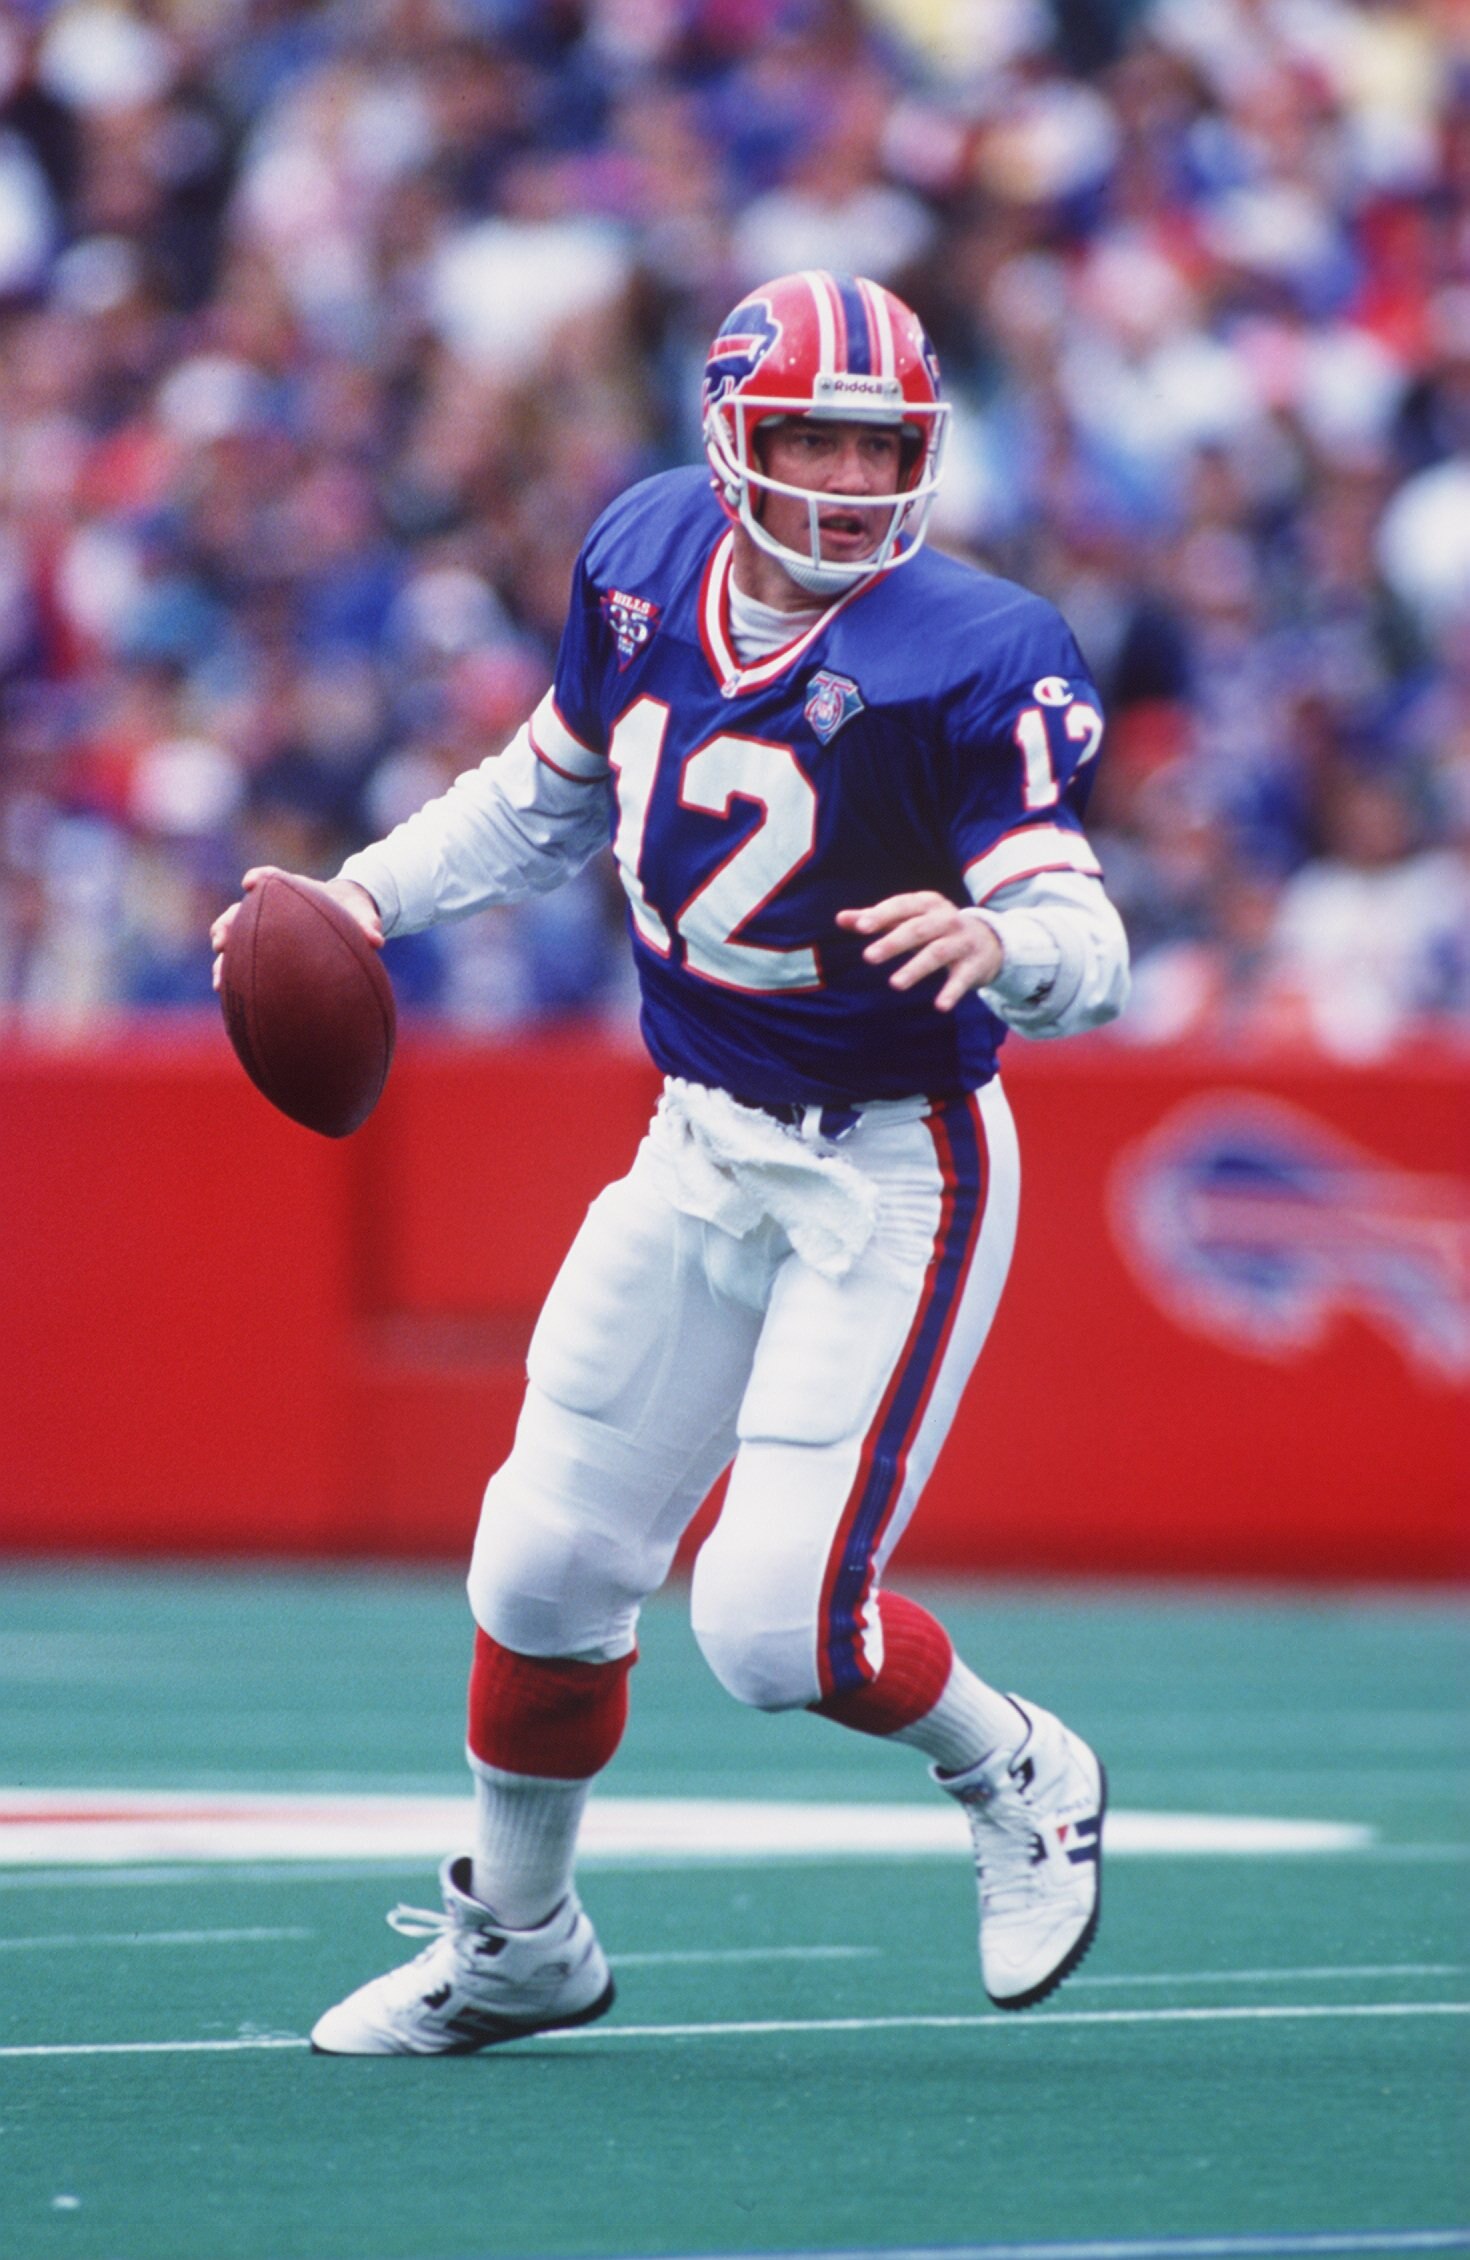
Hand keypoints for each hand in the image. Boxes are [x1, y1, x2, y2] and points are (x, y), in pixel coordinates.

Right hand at [210, 869, 383, 992]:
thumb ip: (366, 924)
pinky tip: (229, 997)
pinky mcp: (261, 949)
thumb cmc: (350, 911)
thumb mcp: (361, 914)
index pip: (270, 877)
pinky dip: (234, 977)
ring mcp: (261, 928)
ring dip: (224, 959)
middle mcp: (269, 908)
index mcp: (292, 890)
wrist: (343, 918)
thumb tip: (376, 941)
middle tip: (221, 942)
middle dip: (226, 926)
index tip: (251, 883)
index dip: (259, 878)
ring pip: (233, 940)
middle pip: (238, 912)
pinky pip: (243, 962)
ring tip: (219, 982)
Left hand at [837, 891, 1001, 1012]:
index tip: (860, 927)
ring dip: (916, 968)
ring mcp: (962, 942)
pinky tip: (940, 1006)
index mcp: (927, 904)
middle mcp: (946, 919)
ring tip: (895, 984)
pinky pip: (962, 978)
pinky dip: (952, 991)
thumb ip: (877, 919)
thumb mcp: (910, 919)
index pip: (902, 906)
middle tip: (868, 957)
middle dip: (893, 942)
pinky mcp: (974, 965)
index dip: (881, 915)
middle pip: (917, 929)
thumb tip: (840, 919)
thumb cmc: (936, 928)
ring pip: (937, 953)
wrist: (988, 941)